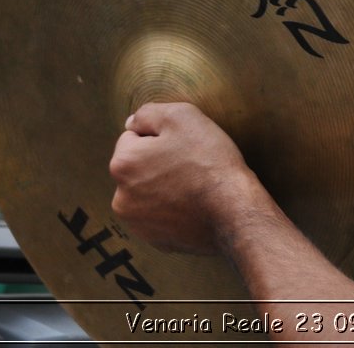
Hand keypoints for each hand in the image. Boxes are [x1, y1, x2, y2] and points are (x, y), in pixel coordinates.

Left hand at [109, 102, 258, 254]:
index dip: (160, 137)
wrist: (233, 211)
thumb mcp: (182, 116)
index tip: (182, 145)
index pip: (133, 138)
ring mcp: (137, 223)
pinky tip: (193, 205)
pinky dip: (171, 209)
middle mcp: (120, 197)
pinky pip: (159, 215)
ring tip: (192, 186)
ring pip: (147, 192)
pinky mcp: (155, 240)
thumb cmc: (209, 161)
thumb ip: (148, 113)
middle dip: (156, 162)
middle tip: (189, 164)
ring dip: (162, 186)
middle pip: (137, 167)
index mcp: (122, 164)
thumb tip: (132, 123)